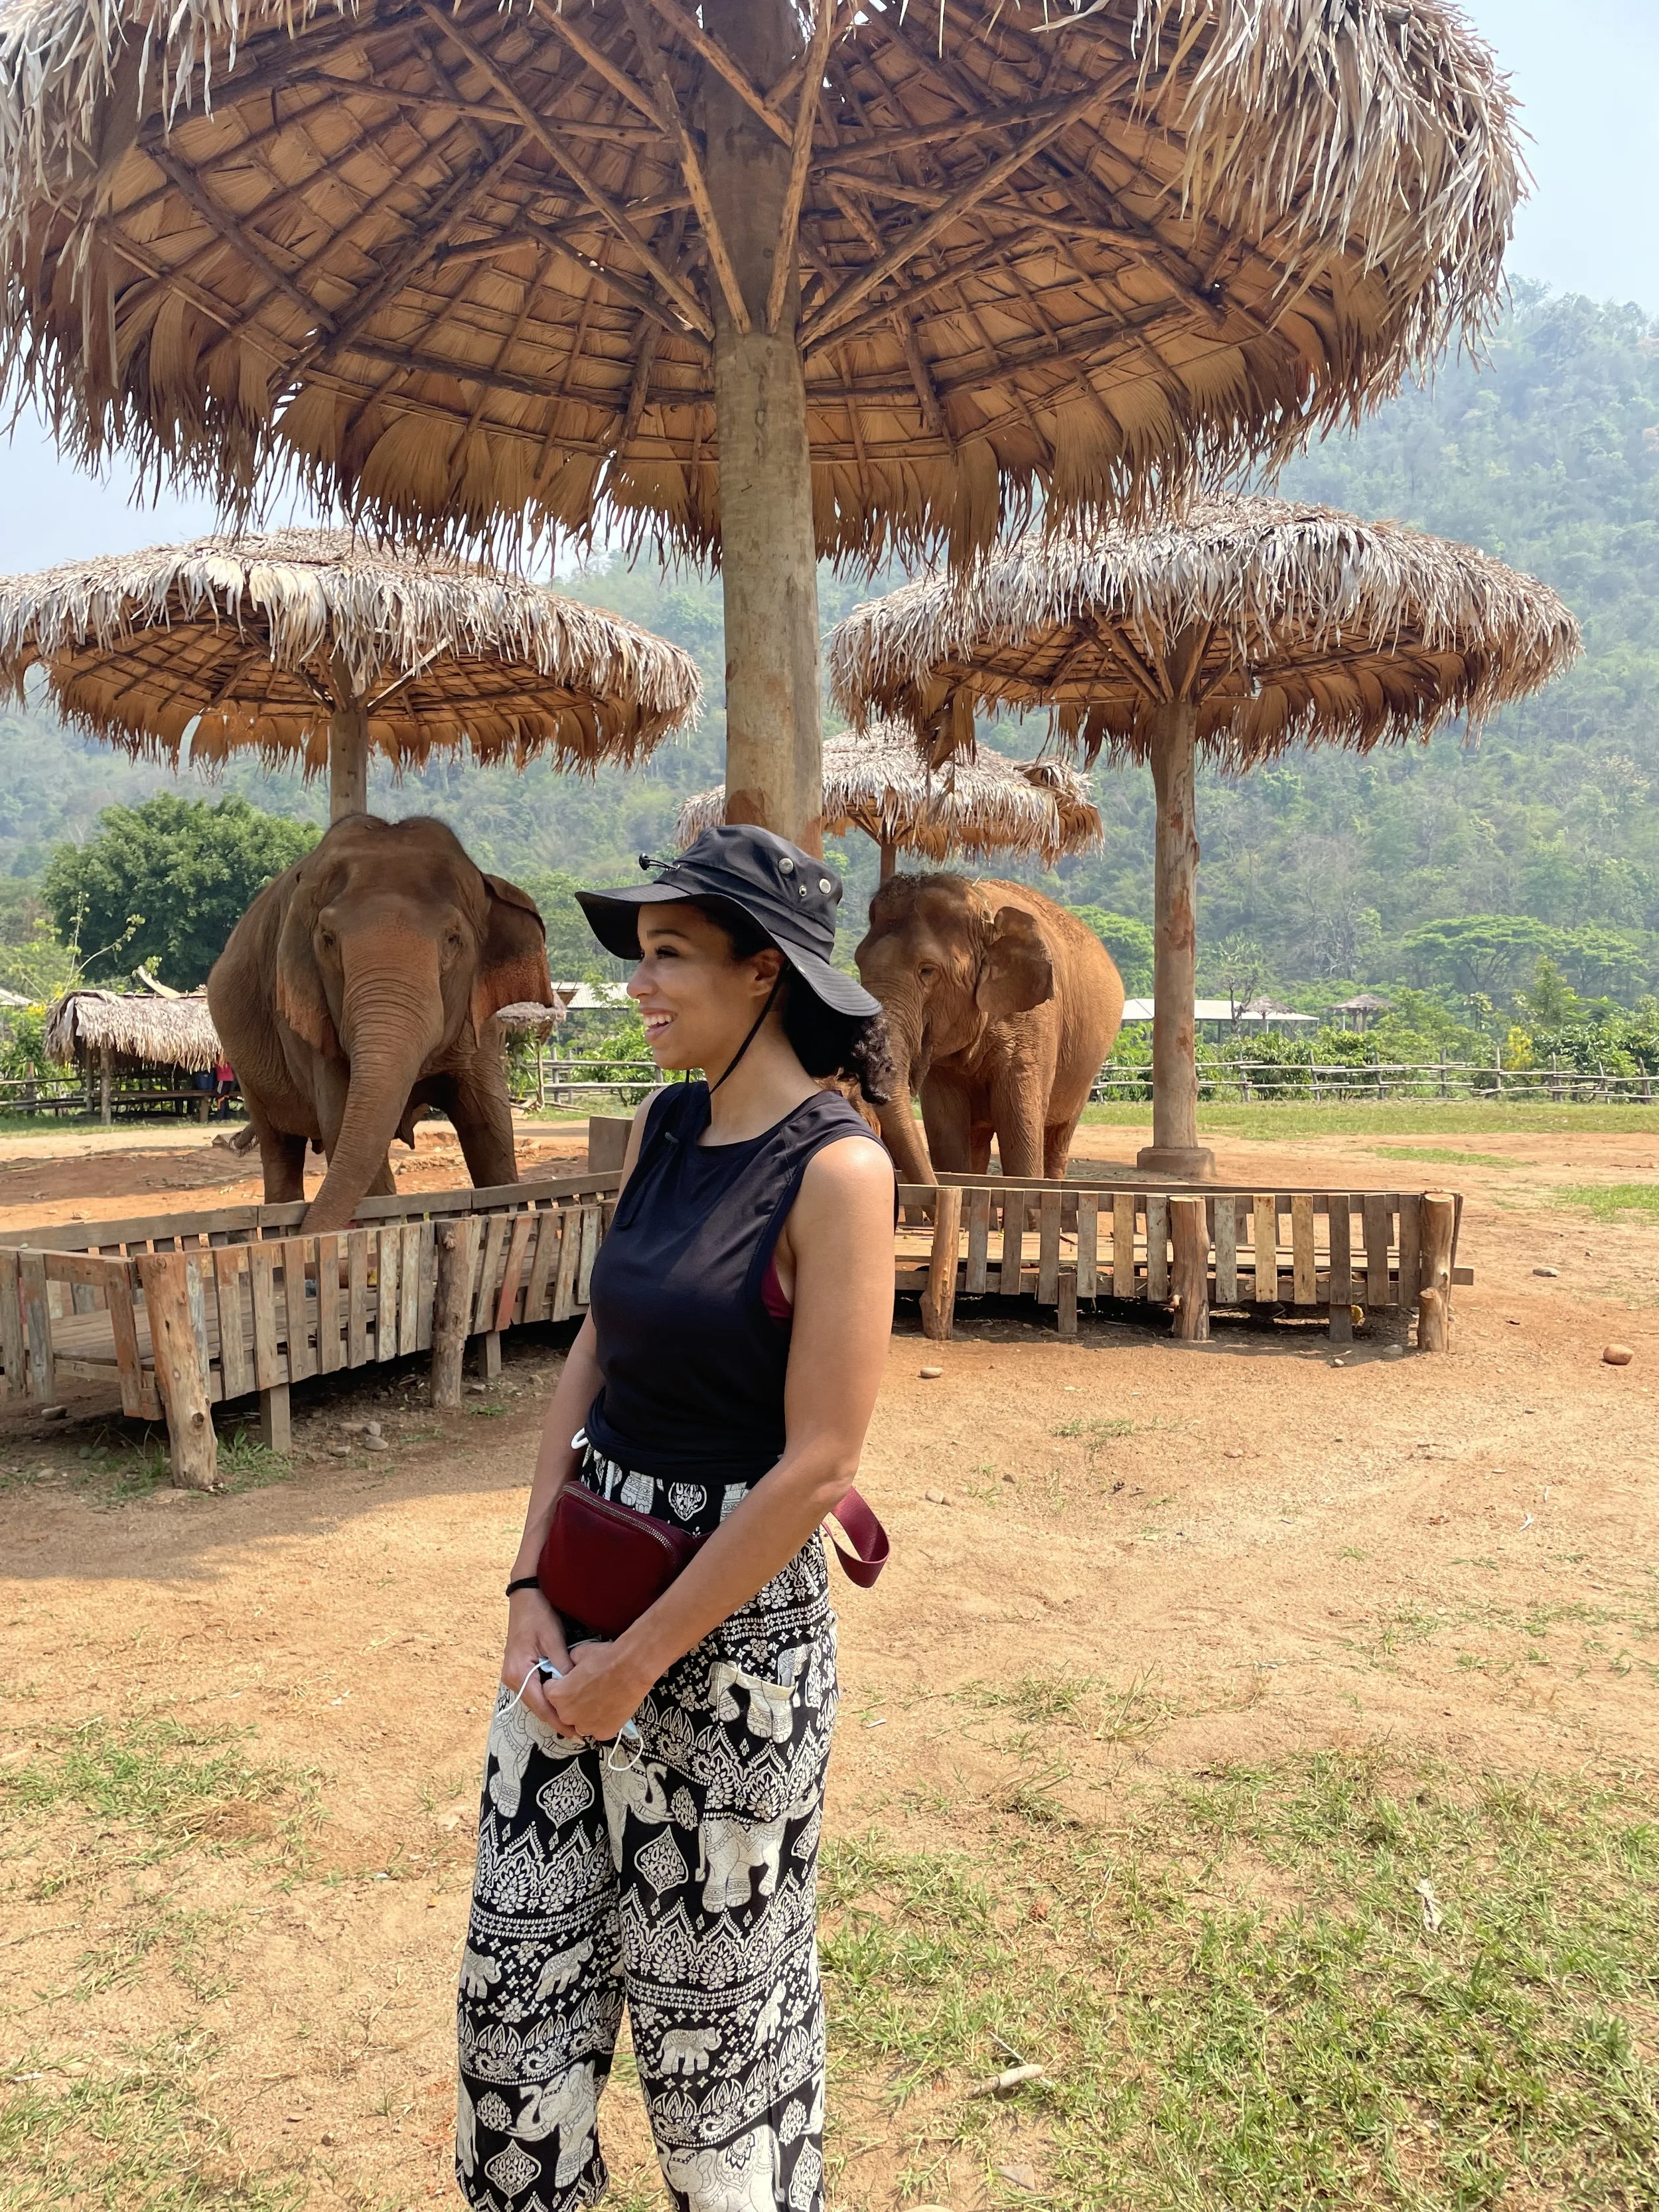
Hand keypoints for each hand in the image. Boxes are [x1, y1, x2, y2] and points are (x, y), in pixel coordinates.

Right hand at [501, 1589, 571, 1729]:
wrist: (525, 1596)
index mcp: (519, 1673)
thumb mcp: (553, 1639)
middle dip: (558, 1720)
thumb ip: (562, 1666)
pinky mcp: (520, 1670)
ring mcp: (515, 1675)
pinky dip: (550, 1698)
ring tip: (576, 1721)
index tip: (577, 1734)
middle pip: (538, 1707)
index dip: (560, 1722)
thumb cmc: (539, 1614)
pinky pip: (536, 1690)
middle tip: (582, 1732)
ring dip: (555, 1710)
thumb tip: (575, 1690)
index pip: (541, 1706)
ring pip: (537, 1700)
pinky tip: (564, 1703)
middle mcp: (513, 1679)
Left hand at [543, 1639, 650, 1743]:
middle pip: (564, 1710)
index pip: (549, 1693)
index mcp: (557, 1696)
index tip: (570, 1681)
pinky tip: (611, 1707)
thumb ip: (568, 1664)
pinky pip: (598, 1729)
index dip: (560, 1684)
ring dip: (585, 1714)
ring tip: (600, 1699)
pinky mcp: (604, 1733)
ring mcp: (586, 1727)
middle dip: (571, 1701)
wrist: (632, 1668)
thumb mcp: (578, 1653)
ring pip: (580, 1722)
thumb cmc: (605, 1658)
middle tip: (587, 1689)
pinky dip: (603, 1721)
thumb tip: (569, 1666)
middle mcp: (567, 1715)